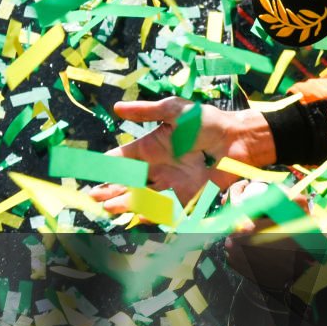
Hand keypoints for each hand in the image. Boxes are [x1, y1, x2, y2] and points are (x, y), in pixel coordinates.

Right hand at [90, 98, 274, 216]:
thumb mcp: (174, 111)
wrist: (238, 139)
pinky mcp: (186, 197)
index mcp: (148, 148)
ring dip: (124, 204)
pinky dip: (150, 214)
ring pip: (140, 198)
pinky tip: (136, 217)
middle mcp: (155, 168)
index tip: (88, 173)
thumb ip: (146, 112)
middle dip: (108, 190)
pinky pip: (164, 208)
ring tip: (108, 208)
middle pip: (126, 183)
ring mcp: (169, 184)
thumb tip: (116, 108)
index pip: (119, 160)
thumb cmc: (207, 121)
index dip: (103, 167)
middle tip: (93, 198)